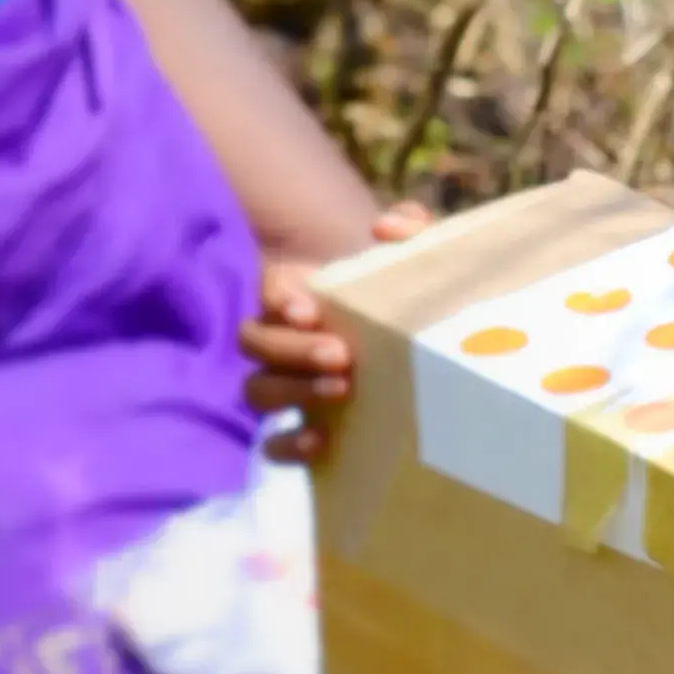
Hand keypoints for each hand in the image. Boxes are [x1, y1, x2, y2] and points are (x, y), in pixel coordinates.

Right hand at [242, 203, 431, 461]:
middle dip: (292, 349)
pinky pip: (273, 443)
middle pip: (254, 342)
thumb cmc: (407, 292)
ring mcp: (289, 385)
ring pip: (257, 390)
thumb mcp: (416, 257)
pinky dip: (287, 446)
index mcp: (299, 294)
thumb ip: (411, 228)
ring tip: (341, 390)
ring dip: (291, 391)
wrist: (419, 333)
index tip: (310, 312)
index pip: (267, 290)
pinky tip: (319, 442)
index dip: (279, 300)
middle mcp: (283, 339)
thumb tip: (387, 228)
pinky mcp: (305, 426)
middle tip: (341, 355)